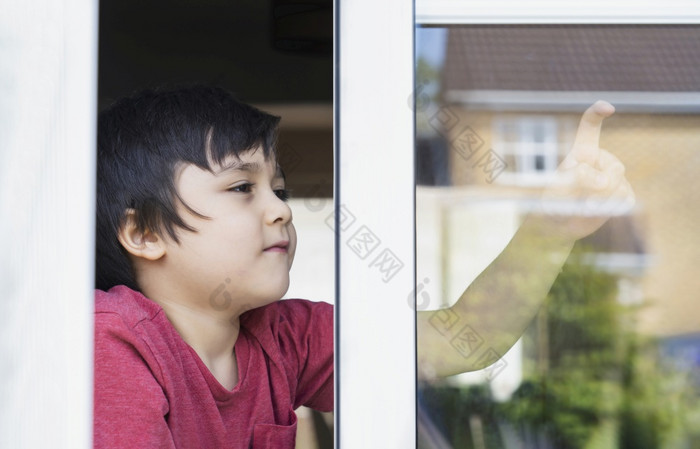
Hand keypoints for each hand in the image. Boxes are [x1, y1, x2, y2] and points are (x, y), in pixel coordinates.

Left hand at [536, 101, 634, 239]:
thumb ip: (577, 181)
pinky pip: (624, 200)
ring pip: (619, 187)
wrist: (562, 224)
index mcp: (582, 153)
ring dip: (601, 202)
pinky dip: (609, 209)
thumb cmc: (555, 204)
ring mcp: (615, 176)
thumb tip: (603, 180)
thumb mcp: (557, 192)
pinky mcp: (624, 193)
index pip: (590, 128)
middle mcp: (602, 160)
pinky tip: (596, 211)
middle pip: (615, 168)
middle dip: (601, 187)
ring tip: (584, 207)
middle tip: (584, 202)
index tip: (607, 108)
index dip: (597, 114)